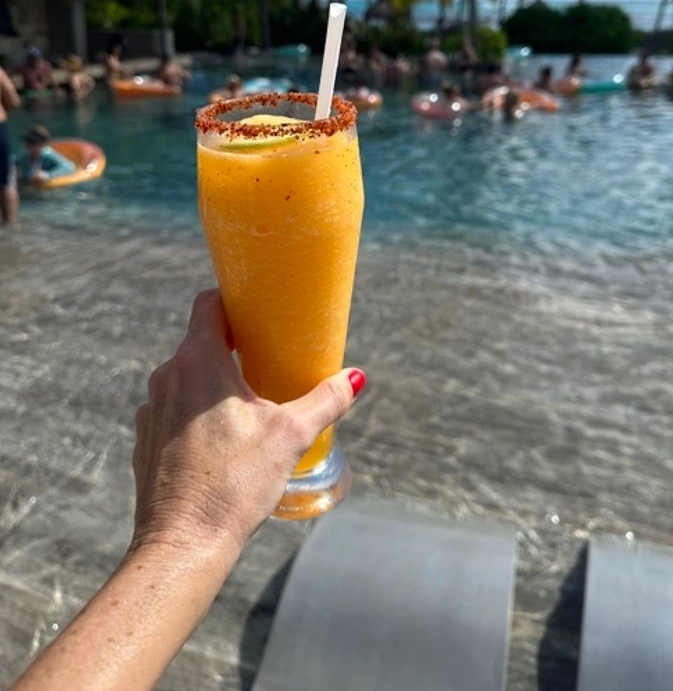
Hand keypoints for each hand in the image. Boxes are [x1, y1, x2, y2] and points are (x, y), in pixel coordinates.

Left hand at [131, 289, 363, 560]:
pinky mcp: (146, 440)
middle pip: (200, 341)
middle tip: (268, 355)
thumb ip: (325, 400)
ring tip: (249, 402)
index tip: (259, 307)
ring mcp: (151, 409)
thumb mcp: (290, 436)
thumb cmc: (234, 484)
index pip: (209, 305)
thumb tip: (355, 378)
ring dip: (215, 381)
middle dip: (234, 345)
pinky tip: (222, 439)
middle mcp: (167, 377)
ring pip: (187, 377)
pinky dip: (197, 412)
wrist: (182, 545)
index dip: (234, 299)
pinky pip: (174, 409)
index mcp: (198, 361)